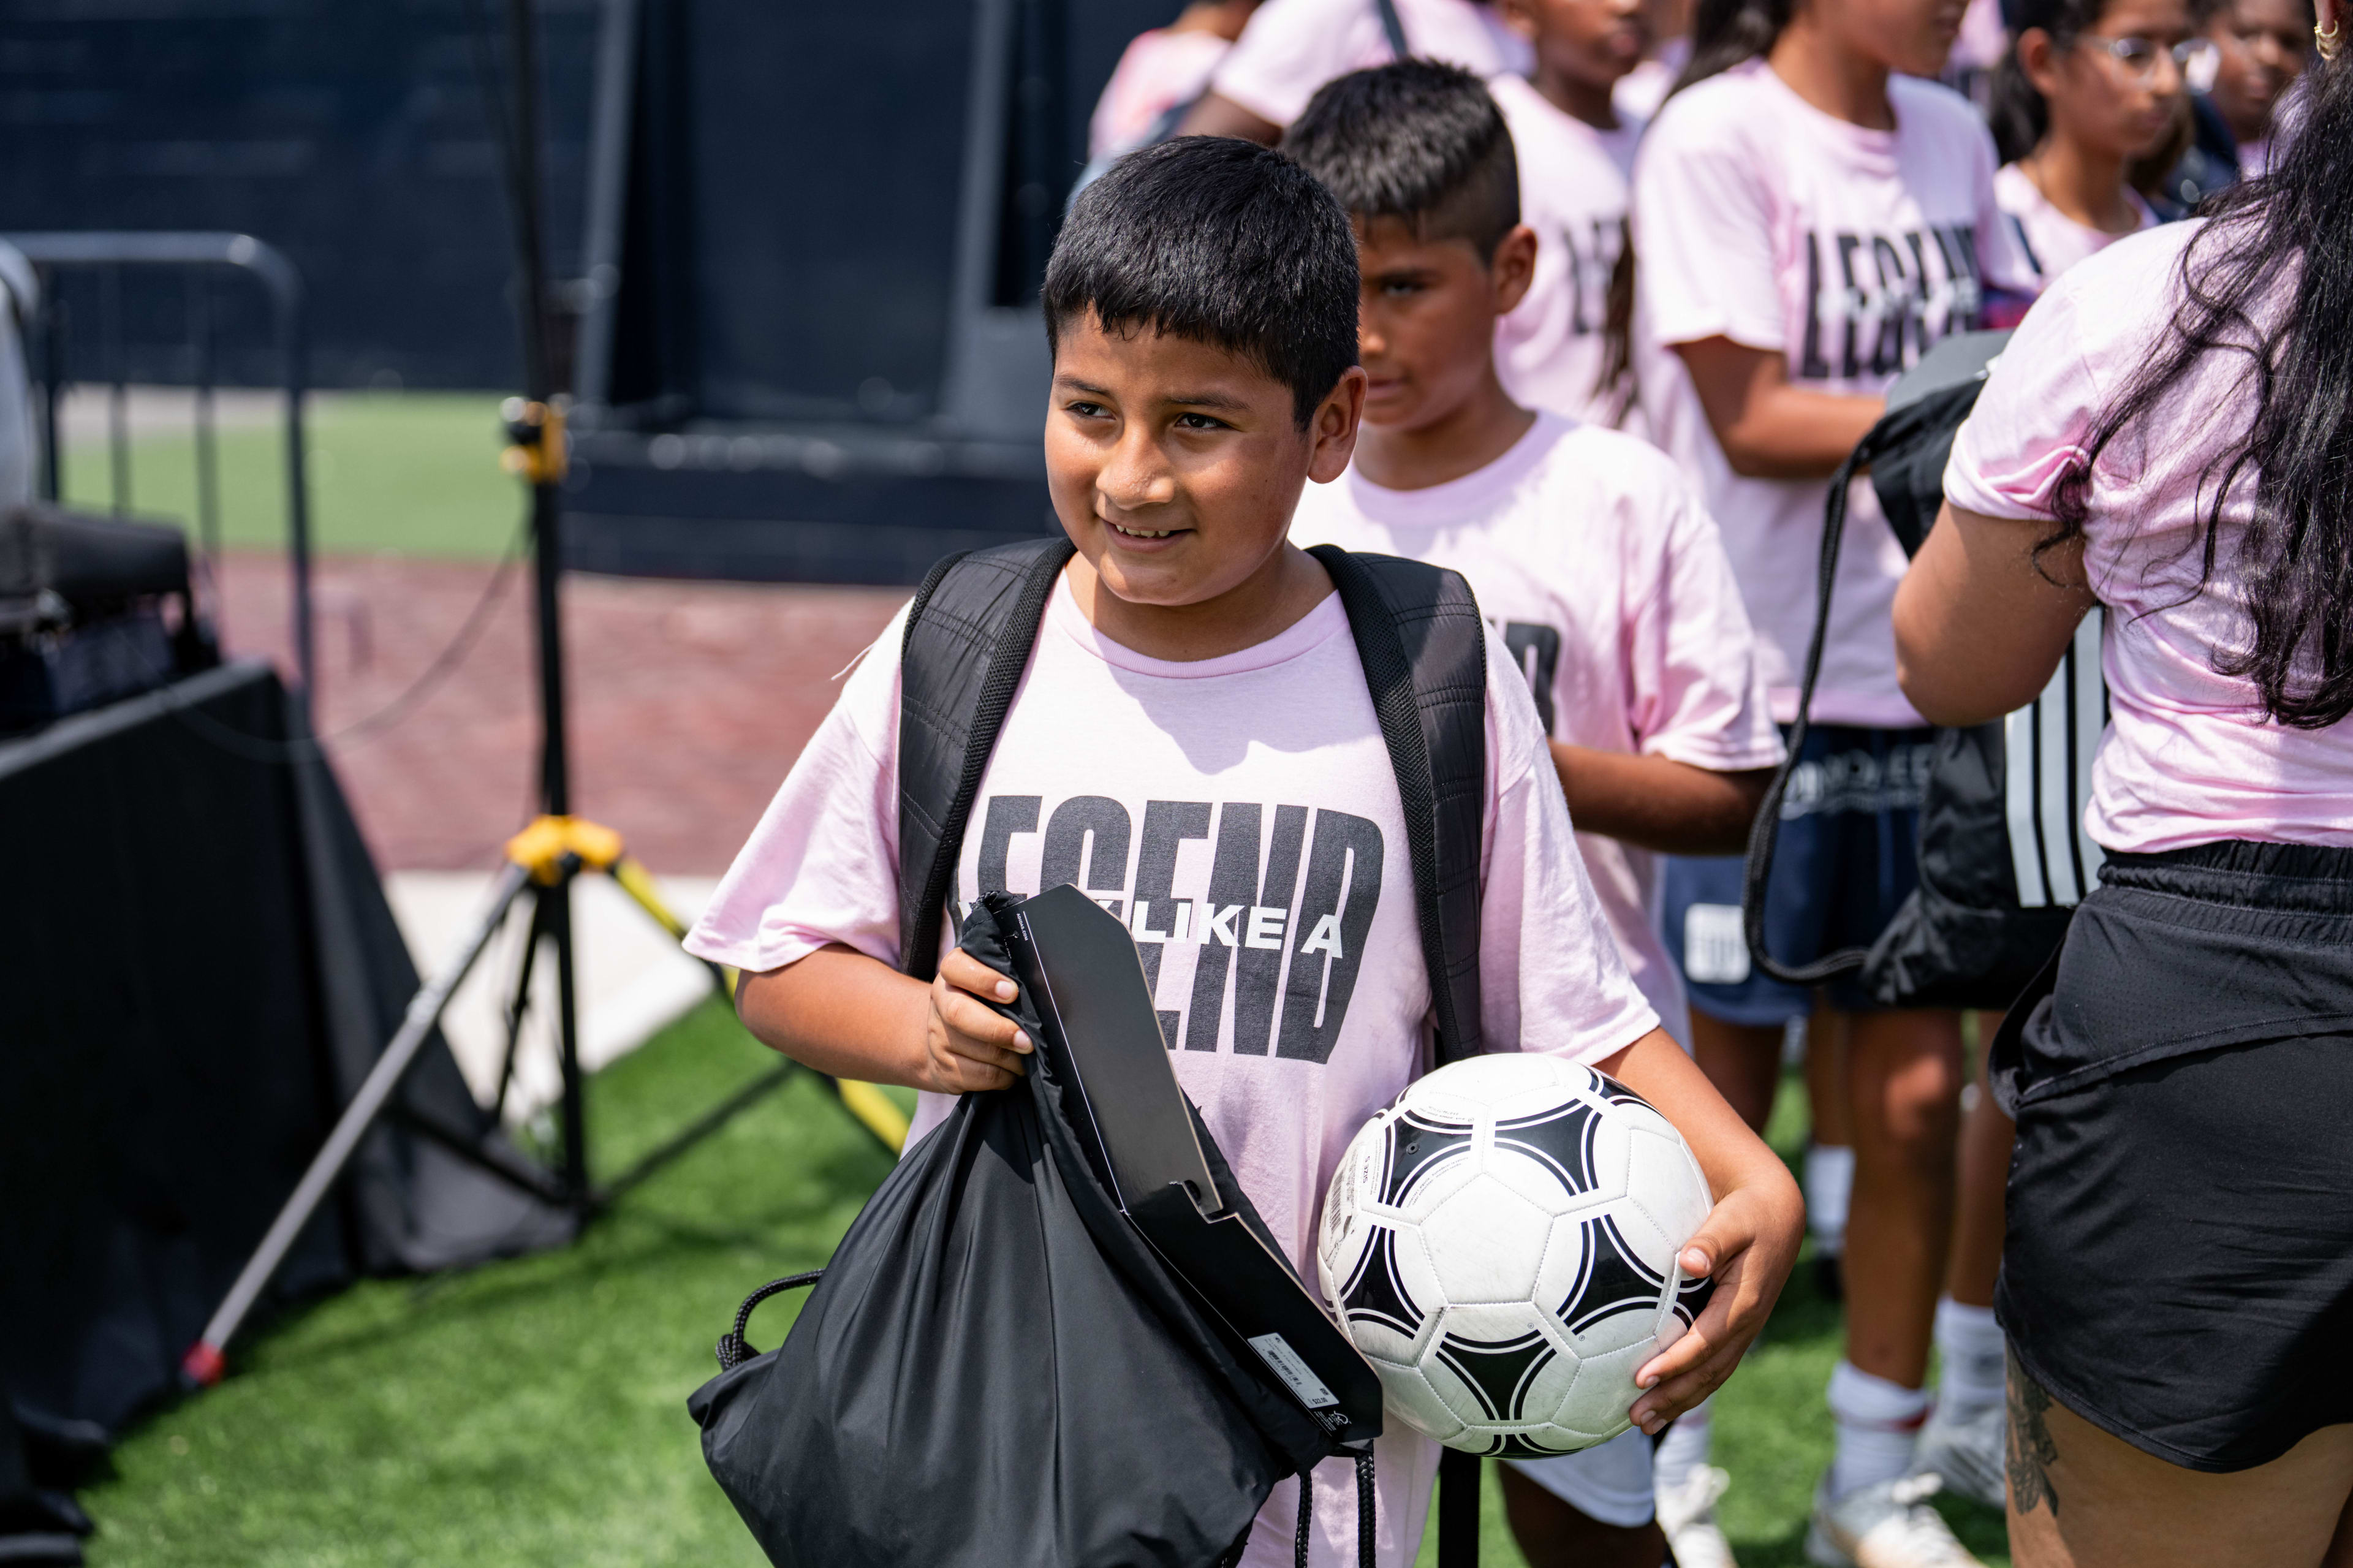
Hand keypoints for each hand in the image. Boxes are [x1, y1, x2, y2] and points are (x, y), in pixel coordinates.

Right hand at [916, 947, 1032, 1093]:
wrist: (949, 1041)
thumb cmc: (985, 1005)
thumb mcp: (991, 985)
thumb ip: (1009, 981)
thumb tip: (1043, 994)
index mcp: (952, 975)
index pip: (956, 967)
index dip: (984, 980)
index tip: (1012, 992)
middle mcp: (940, 1003)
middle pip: (959, 1014)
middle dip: (998, 1030)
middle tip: (1027, 1041)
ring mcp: (937, 1038)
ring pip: (974, 1051)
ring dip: (1009, 1059)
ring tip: (1027, 1056)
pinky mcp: (943, 1069)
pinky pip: (979, 1076)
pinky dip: (1003, 1076)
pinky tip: (1013, 1071)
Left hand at [1627, 1176, 1802, 1433]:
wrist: (1778, 1214)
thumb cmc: (1748, 1212)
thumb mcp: (1733, 1218)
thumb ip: (1712, 1239)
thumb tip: (1688, 1261)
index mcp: (1744, 1302)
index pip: (1706, 1341)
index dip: (1675, 1362)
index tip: (1641, 1378)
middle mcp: (1746, 1324)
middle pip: (1708, 1371)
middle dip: (1673, 1396)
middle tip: (1635, 1417)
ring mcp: (1742, 1331)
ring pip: (1711, 1376)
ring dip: (1679, 1401)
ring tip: (1643, 1423)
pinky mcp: (1734, 1330)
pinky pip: (1711, 1366)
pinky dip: (1688, 1388)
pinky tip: (1662, 1402)